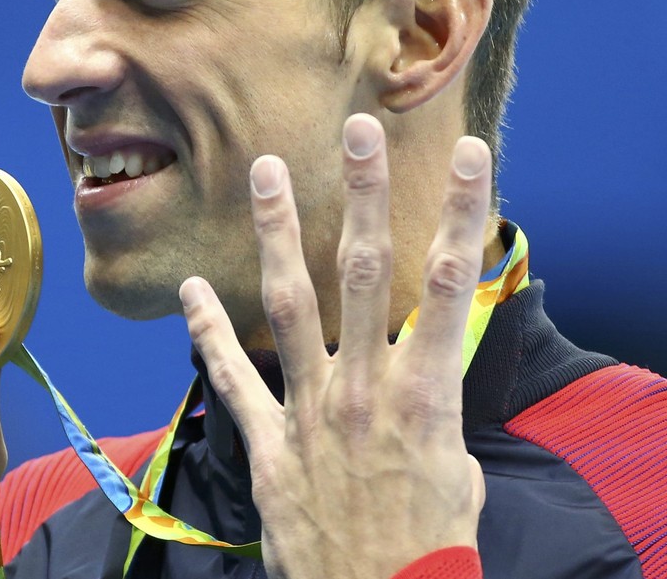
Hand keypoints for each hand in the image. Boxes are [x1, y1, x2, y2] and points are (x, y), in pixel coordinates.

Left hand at [179, 114, 488, 578]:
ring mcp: (312, 412)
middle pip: (366, 271)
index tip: (474, 154)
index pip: (452, 284)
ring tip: (268, 171)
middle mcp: (367, 388)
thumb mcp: (460, 474)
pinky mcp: (271, 447)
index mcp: (427, 393)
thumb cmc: (433, 549)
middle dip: (365, 194)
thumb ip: (438, 416)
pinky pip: (233, 380)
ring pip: (292, 304)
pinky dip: (210, 333)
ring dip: (280, 233)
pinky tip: (192, 288)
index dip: (464, 214)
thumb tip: (428, 389)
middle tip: (359, 128)